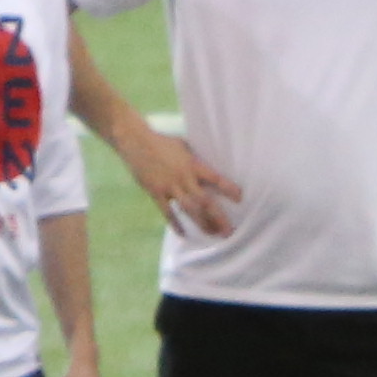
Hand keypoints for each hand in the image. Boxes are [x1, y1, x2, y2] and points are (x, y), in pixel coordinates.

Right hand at [124, 122, 245, 237]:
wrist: (136, 141)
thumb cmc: (163, 142)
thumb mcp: (185, 147)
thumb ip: (196, 160)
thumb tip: (211, 170)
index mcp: (192, 164)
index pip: (215, 178)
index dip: (228, 188)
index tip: (240, 198)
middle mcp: (183, 177)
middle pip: (204, 201)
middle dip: (218, 217)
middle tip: (229, 231)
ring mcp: (169, 186)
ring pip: (188, 209)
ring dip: (201, 223)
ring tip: (212, 234)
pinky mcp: (155, 192)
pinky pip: (167, 212)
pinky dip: (175, 224)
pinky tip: (183, 234)